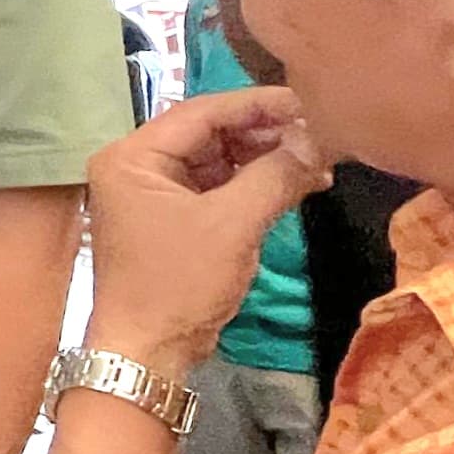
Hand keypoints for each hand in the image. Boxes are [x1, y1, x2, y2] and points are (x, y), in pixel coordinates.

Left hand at [82, 85, 329, 372]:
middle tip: (321, 134)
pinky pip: (219, 187)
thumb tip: (318, 139)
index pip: (200, 112)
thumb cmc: (178, 283)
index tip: (308, 101)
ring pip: (219, 160)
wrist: (148, 352)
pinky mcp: (174, 219)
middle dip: (267, 134)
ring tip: (319, 161)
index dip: (257, 105)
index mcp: (132, 157)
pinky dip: (256, 185)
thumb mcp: (232, 225)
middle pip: (210, 133)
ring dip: (267, 160)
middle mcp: (136, 166)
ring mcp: (154, 193)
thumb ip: (275, 175)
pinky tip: (300, 183)